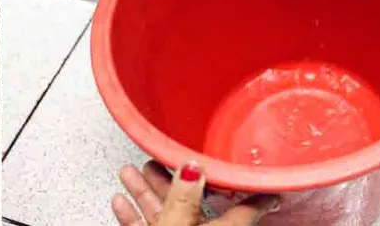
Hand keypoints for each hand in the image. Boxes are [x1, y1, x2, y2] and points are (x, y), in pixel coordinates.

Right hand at [111, 161, 278, 225]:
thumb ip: (182, 203)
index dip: (249, 189)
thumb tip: (192, 169)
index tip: (258, 175)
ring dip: (145, 196)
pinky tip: (122, 205)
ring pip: (165, 220)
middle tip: (161, 159)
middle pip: (193, 209)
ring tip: (131, 174)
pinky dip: (135, 220)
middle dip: (171, 181)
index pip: (244, 211)